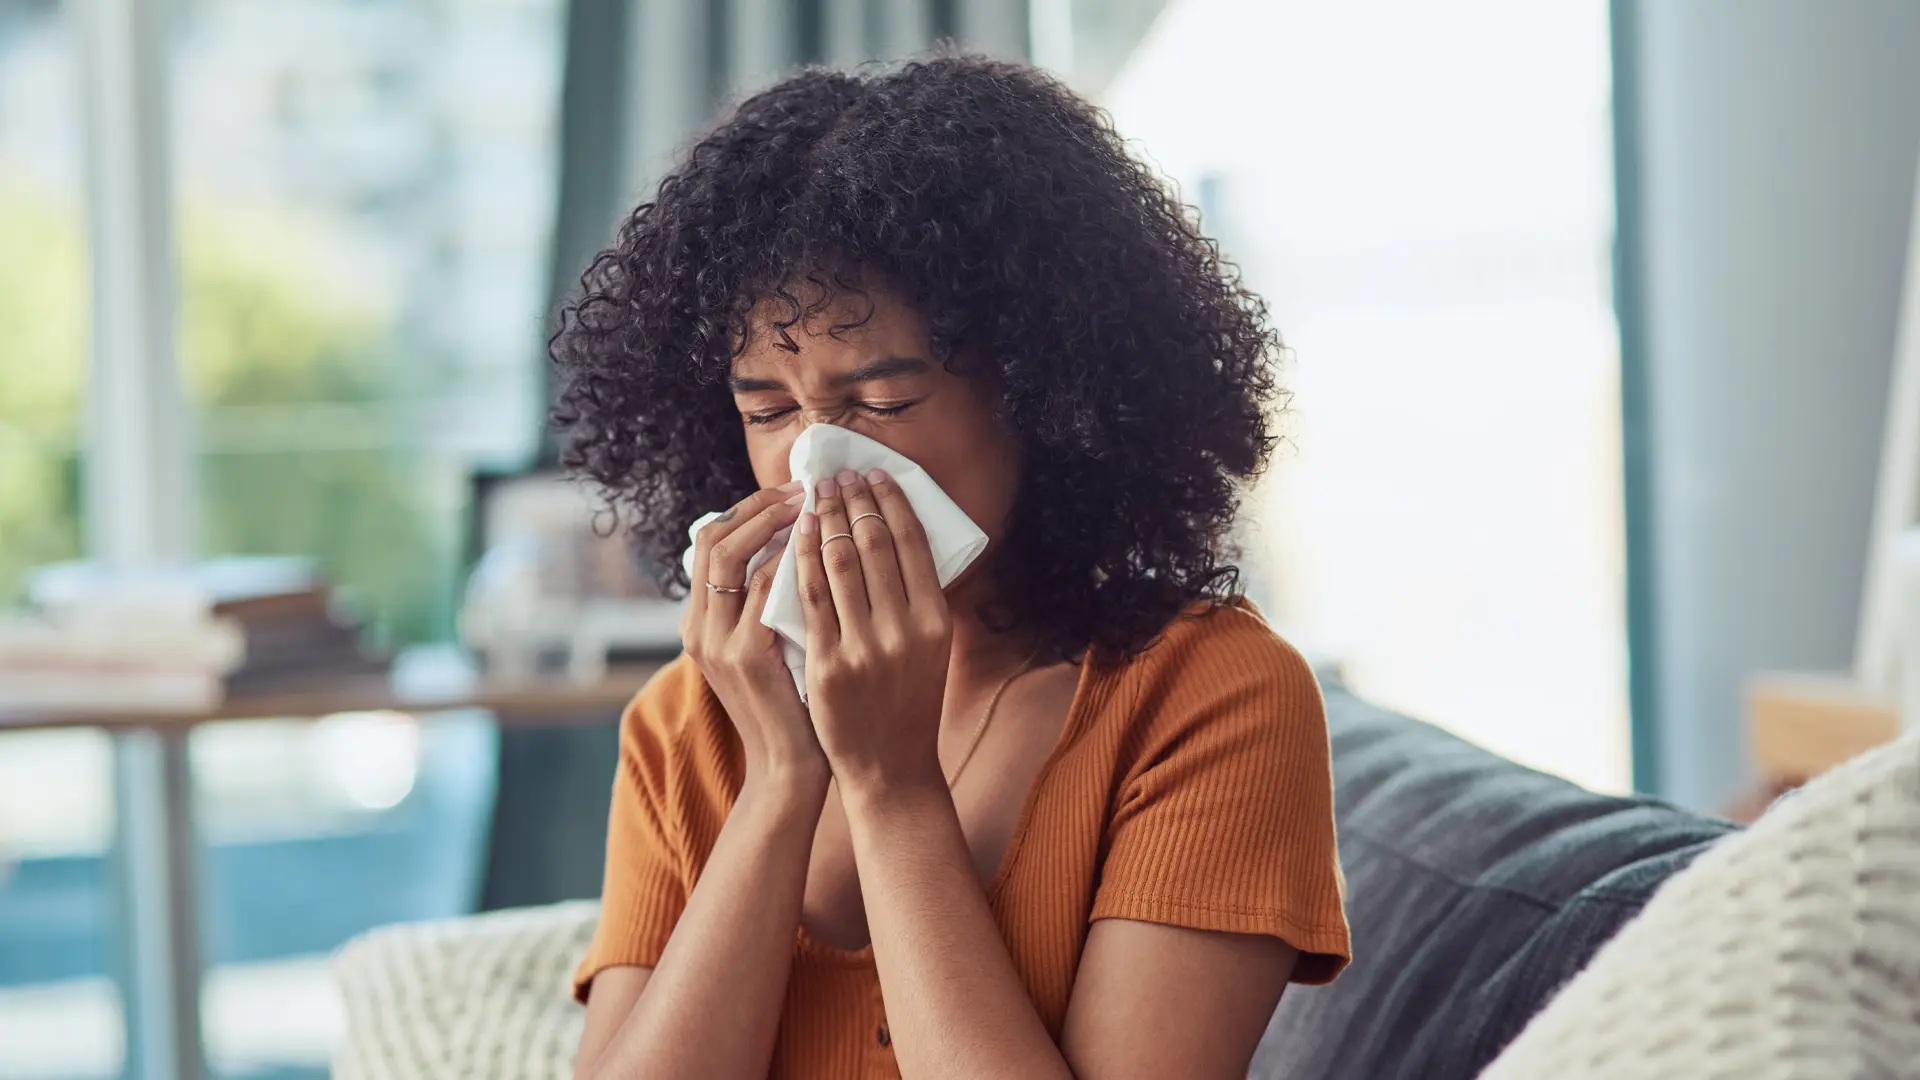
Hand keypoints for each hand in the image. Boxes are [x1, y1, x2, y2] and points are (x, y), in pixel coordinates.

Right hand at [681, 481, 825, 782]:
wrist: (792, 767)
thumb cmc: (794, 703)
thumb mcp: (770, 647)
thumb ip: (769, 605)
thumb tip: (798, 547)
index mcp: (700, 624)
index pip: (710, 543)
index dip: (748, 511)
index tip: (791, 492)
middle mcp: (699, 629)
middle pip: (710, 539)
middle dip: (757, 506)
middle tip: (804, 488)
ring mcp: (718, 643)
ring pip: (728, 555)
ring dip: (770, 522)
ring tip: (811, 505)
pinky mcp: (746, 657)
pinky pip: (760, 588)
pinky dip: (787, 559)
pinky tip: (818, 546)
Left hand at [793, 468, 952, 791]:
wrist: (889, 769)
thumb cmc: (908, 703)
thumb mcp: (929, 649)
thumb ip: (916, 599)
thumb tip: (896, 536)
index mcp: (936, 621)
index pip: (912, 543)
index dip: (890, 502)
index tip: (873, 475)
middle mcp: (906, 631)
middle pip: (875, 544)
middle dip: (854, 500)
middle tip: (838, 474)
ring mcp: (865, 648)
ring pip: (841, 563)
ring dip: (827, 518)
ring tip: (815, 495)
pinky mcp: (828, 665)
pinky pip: (810, 598)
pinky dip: (802, 558)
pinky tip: (797, 535)